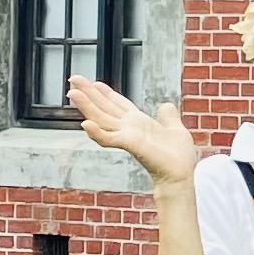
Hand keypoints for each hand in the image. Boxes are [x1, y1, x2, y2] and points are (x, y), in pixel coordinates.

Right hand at [68, 75, 201, 182]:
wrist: (180, 175)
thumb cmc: (177, 157)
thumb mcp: (174, 128)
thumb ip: (168, 117)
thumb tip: (165, 106)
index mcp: (138, 122)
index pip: (117, 104)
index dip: (105, 92)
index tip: (93, 82)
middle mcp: (129, 128)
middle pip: (104, 108)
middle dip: (88, 94)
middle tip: (73, 79)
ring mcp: (127, 136)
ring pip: (101, 119)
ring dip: (86, 107)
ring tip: (72, 94)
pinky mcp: (130, 144)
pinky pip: (110, 138)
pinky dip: (97, 133)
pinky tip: (85, 124)